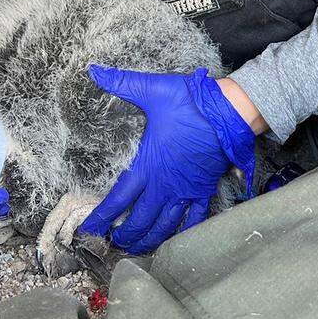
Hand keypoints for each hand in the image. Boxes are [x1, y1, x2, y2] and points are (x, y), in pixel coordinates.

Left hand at [78, 66, 255, 253]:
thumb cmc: (189, 102)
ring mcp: (186, 191)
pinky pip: (193, 220)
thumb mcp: (152, 90)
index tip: (88, 231)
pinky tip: (173, 241)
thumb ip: (121, 82)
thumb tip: (94, 70)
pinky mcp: (204, 190)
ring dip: (148, 240)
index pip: (118, 200)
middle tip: (111, 243)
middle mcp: (164, 185)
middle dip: (123, 236)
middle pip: (139, 221)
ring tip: (136, 248)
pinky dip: (181, 234)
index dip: (101, 218)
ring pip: (164, 227)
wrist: (229, 111)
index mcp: (148, 165)